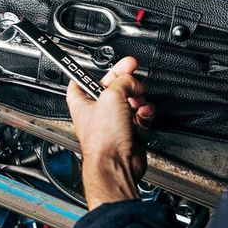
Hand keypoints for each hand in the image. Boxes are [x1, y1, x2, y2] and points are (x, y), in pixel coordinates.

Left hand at [66, 56, 154, 209]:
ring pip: (130, 98)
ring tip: (137, 102)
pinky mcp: (129, 129)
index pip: (83, 78)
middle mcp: (97, 110)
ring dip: (138, 98)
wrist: (117, 164)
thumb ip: (123, 81)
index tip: (108, 62)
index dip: (96, 69)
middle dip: (127, 81)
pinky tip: (143, 113)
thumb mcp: (112, 96)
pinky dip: (144, 111)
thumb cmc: (103, 139)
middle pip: (113, 86)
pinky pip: (139, 113)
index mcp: (82, 100)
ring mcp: (113, 120)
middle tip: (133, 74)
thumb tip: (132, 80)